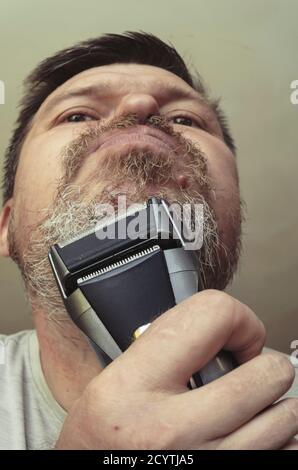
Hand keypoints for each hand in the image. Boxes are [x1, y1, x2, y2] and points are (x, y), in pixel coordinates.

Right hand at [55, 290, 297, 449]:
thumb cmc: (102, 433)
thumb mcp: (115, 376)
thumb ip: (168, 343)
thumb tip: (228, 323)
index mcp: (134, 385)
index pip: (214, 316)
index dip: (240, 320)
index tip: (237, 338)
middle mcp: (170, 431)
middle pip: (266, 374)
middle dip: (265, 366)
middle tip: (247, 372)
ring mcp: (203, 463)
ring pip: (286, 417)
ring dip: (272, 405)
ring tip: (244, 406)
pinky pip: (284, 450)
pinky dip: (277, 439)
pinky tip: (246, 433)